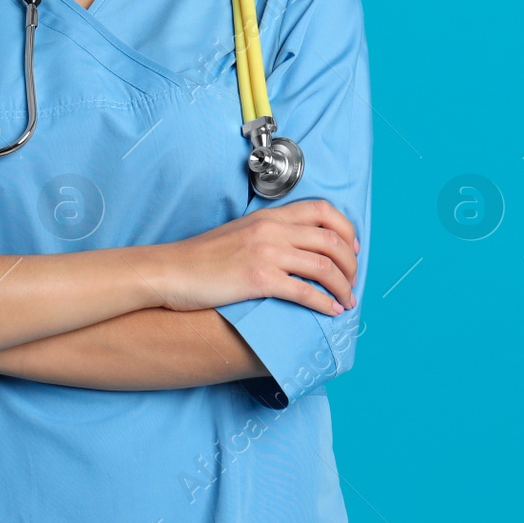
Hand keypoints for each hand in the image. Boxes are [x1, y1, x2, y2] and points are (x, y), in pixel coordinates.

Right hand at [151, 199, 359, 316]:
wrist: (170, 271)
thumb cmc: (201, 257)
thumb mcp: (241, 233)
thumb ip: (269, 234)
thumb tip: (295, 250)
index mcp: (270, 216)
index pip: (323, 210)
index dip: (346, 229)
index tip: (352, 249)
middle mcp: (272, 230)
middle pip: (331, 239)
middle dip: (351, 263)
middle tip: (353, 281)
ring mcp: (266, 253)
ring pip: (324, 265)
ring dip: (344, 286)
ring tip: (348, 300)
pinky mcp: (259, 279)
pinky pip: (305, 291)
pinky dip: (325, 303)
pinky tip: (332, 312)